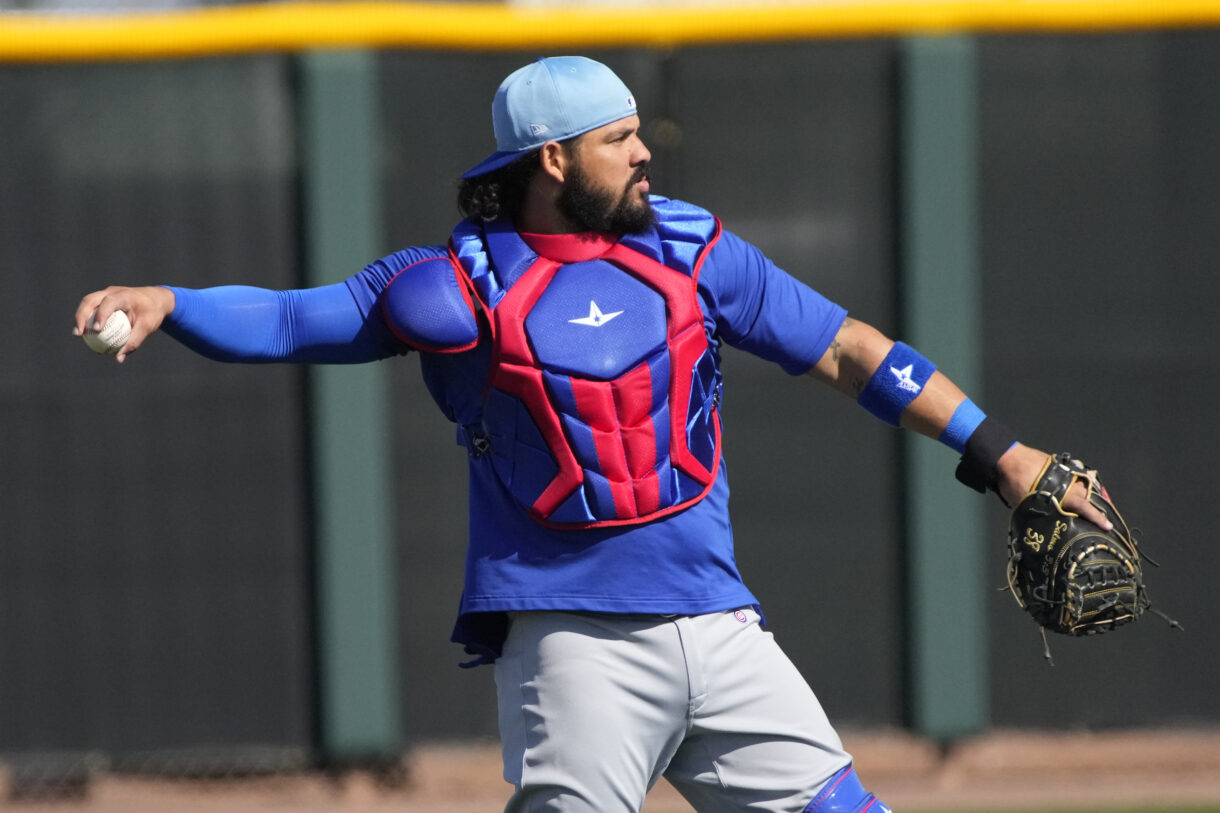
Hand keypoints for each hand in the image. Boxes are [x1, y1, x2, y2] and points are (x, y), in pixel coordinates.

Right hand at [73, 285, 174, 363]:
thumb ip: (133, 342)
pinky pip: (92, 308)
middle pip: (90, 300)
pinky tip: (85, 334)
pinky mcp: (103, 299)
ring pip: (87, 303)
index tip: (96, 330)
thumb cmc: (152, 313)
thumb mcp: (147, 327)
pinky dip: (87, 319)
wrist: (156, 299)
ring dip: (81, 318)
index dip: (101, 315)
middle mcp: (112, 292)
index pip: (109, 303)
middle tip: (79, 334)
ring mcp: (106, 294)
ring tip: (78, 335)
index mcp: (124, 295)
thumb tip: (118, 358)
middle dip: (81, 316)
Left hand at [995, 443, 1113, 529]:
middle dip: (1091, 506)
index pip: (1086, 509)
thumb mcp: (1027, 505)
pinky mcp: (1057, 464)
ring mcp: (1065, 472)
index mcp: (1065, 494)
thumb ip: (1041, 514)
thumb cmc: (1016, 484)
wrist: (1008, 459)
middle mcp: (1070, 482)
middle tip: (1095, 516)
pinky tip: (1069, 488)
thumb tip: (1044, 526)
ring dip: (1082, 494)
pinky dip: (1072, 483)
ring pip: (1081, 485)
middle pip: (1087, 496)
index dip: (1097, 518)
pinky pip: (1071, 475)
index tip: (1107, 526)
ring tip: (1082, 504)